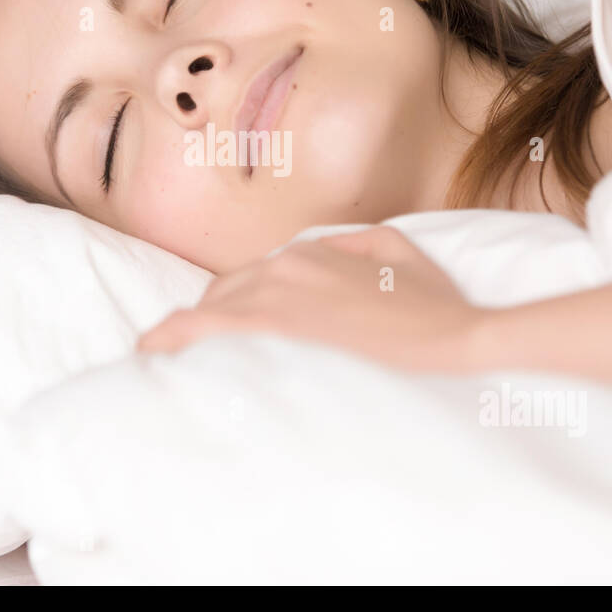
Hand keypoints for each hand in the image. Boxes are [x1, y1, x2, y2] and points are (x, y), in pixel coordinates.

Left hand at [136, 225, 489, 372]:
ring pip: (206, 313)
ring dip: (186, 339)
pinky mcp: (272, 329)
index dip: (230, 313)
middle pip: (222, 297)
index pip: (247, 283)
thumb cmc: (437, 308)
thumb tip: (326, 249)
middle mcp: (282, 266)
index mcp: (308, 253)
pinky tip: (152, 358)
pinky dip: (172, 340)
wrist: (459, 342)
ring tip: (165, 367)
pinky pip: (201, 329)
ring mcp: (274, 295)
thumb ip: (355, 244)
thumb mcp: (402, 254)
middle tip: (196, 364)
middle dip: (208, 328)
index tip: (219, 339)